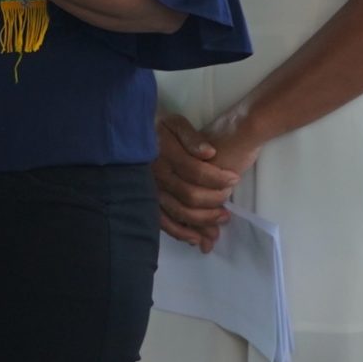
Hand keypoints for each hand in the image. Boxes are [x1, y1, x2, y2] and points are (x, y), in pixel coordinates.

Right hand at [153, 113, 237, 250]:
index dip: (218, 177)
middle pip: (190, 195)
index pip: (197, 171)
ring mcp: (152, 191)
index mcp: (167, 154)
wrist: (128, 136)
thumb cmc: (158, 128)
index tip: (234, 179)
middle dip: (215, 201)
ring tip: (222, 220)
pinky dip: (181, 233)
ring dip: (203, 220)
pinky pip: (164, 222)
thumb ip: (192, 137)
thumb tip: (209, 153)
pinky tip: (196, 238)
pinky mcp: (147, 203)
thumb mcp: (175, 123)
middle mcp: (158, 175)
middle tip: (229, 201)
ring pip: (179, 212)